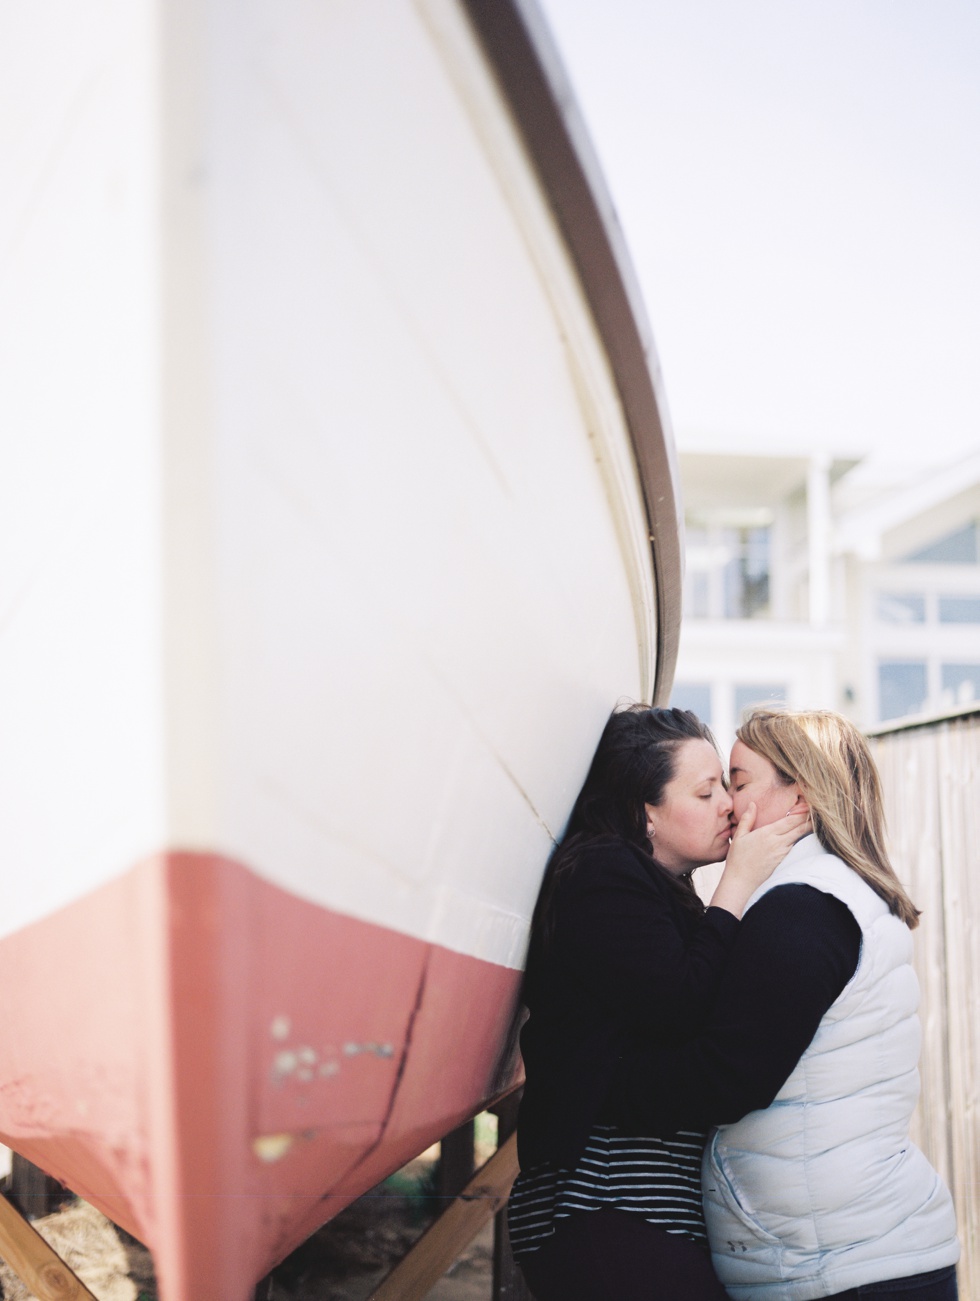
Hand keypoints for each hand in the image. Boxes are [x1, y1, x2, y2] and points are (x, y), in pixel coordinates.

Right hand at [709, 804, 810, 918]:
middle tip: (818, 812)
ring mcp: (782, 853)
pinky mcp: (784, 862)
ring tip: (814, 821)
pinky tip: (804, 837)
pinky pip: (795, 848)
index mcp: (767, 834)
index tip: (810, 805)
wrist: (741, 883)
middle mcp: (778, 843)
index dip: (802, 812)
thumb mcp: (739, 837)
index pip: (790, 821)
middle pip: (799, 828)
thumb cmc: (737, 860)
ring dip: (807, 830)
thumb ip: (747, 819)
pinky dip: (801, 840)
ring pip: (799, 838)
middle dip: (809, 819)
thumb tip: (752, 804)